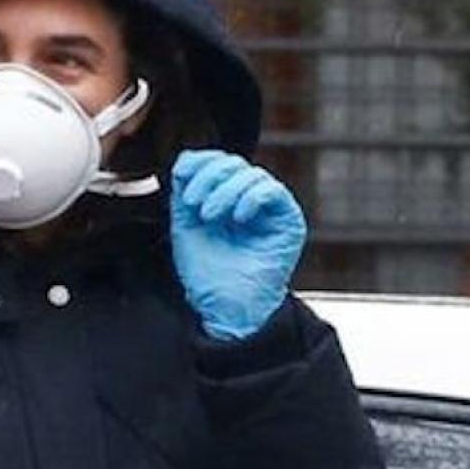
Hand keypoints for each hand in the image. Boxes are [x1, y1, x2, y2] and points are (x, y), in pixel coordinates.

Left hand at [170, 150, 306, 340]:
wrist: (226, 307)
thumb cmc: (207, 273)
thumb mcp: (185, 226)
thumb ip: (184, 193)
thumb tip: (186, 162)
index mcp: (223, 199)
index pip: (217, 163)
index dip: (200, 161)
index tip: (181, 175)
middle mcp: (247, 200)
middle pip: (233, 164)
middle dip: (208, 177)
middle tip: (194, 203)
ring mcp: (268, 210)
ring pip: (253, 174)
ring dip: (225, 190)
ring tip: (210, 216)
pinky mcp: (287, 220)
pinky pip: (273, 192)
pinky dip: (251, 198)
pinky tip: (237, 218)